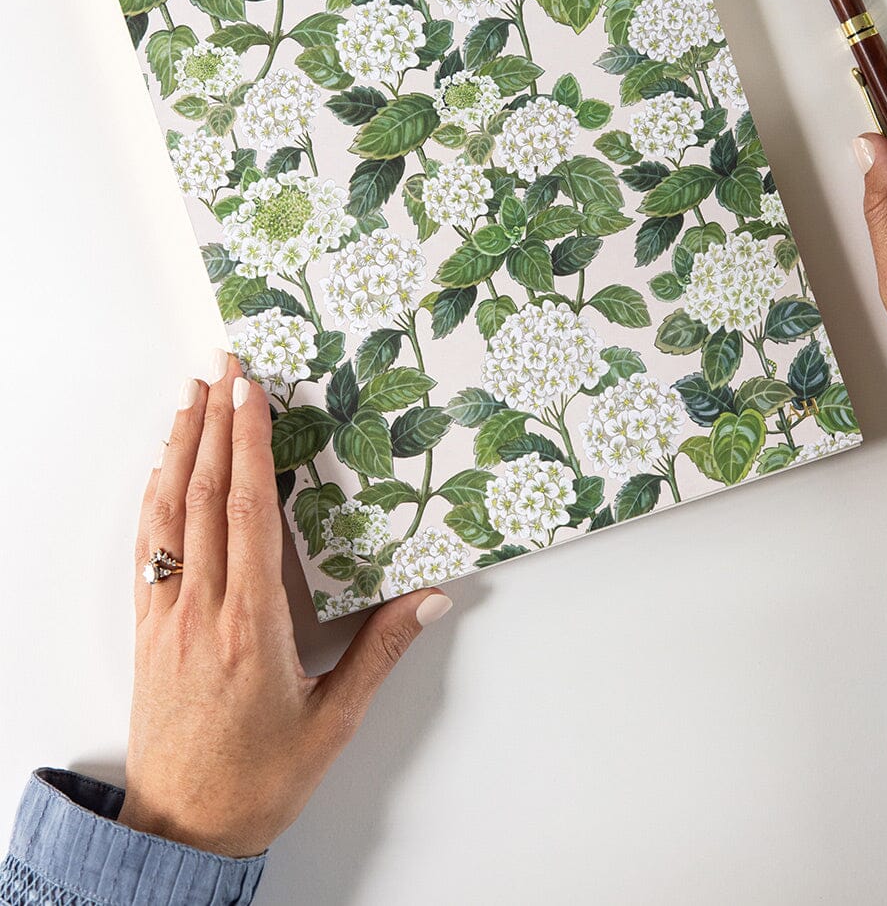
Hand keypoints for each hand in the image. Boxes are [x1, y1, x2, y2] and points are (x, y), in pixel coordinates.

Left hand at [117, 352, 451, 856]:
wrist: (183, 828)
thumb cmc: (261, 779)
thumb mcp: (335, 721)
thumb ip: (380, 651)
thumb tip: (431, 596)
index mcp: (251, 627)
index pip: (247, 515)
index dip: (248, 446)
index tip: (250, 392)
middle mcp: (202, 610)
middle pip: (204, 498)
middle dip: (214, 423)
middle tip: (224, 365)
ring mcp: (167, 616)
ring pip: (168, 514)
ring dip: (179, 447)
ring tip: (190, 395)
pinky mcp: (148, 629)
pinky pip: (148, 547)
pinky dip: (154, 497)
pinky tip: (161, 470)